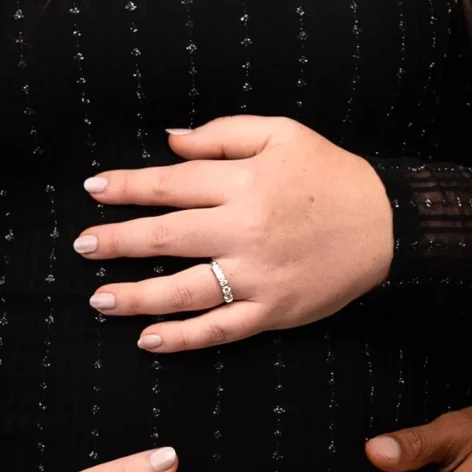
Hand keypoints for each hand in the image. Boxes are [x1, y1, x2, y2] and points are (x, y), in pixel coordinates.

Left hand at [74, 116, 394, 354]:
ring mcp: (258, 276)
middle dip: (118, 241)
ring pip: (185, 290)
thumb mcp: (282, 134)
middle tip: (82, 247)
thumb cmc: (330, 175)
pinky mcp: (273, 311)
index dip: (127, 187)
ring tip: (100, 298)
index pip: (172, 184)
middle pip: (168, 236)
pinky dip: (183, 337)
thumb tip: (169, 141)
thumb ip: (223, 133)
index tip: (93, 189)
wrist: (389, 225)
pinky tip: (148, 338)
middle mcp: (246, 230)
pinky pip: (220, 328)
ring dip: (137, 295)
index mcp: (245, 183)